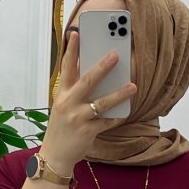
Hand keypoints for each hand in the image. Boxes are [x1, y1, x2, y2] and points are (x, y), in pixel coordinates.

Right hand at [40, 29, 135, 173]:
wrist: (55, 155)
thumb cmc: (62, 127)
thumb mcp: (63, 106)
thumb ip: (75, 91)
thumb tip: (96, 74)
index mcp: (62, 93)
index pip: (66, 67)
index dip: (71, 50)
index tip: (76, 33)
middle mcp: (68, 103)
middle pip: (87, 80)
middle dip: (102, 67)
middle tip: (116, 55)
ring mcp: (78, 118)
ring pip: (102, 103)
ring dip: (119, 94)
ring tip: (133, 86)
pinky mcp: (87, 132)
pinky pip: (107, 122)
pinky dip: (116, 117)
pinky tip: (125, 113)